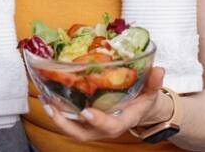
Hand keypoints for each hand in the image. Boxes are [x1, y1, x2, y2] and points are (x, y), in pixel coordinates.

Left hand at [42, 67, 170, 142]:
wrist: (139, 109)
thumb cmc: (143, 100)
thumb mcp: (152, 92)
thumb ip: (154, 83)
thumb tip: (159, 70)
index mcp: (122, 121)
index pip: (110, 126)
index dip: (98, 121)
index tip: (87, 112)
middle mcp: (104, 127)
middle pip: (83, 133)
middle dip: (66, 124)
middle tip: (52, 108)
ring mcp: (93, 126)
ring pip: (72, 128)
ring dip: (57, 117)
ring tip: (45, 101)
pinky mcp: (85, 120)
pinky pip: (69, 120)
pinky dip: (58, 111)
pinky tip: (47, 97)